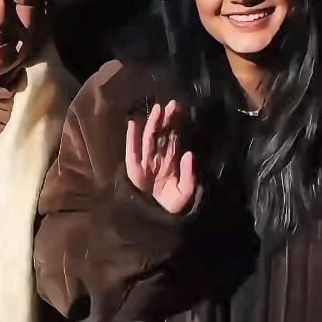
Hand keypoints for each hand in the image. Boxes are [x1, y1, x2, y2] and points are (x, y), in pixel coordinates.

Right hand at [125, 100, 196, 215]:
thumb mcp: (186, 192)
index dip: (178, 124)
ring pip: (150, 139)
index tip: (181, 110)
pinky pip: (132, 151)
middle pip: (163, 135)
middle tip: (172, 104)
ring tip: (158, 109)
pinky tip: (133, 123)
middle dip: (167, 120)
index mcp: (172, 161)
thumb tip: (189, 154)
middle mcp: (159, 158)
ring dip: (153, 124)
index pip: (175, 138)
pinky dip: (131, 137)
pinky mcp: (135, 169)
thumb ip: (189, 175)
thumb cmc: (174, 204)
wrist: (159, 217)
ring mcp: (146, 162)